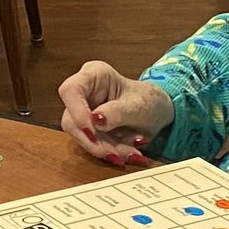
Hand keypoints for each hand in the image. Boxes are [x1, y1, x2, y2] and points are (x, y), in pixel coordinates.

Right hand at [57, 60, 174, 165]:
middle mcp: (84, 93)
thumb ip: (118, 112)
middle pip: (72, 120)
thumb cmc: (149, 100)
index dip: (76, 111)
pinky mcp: (89, 130)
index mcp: (94, 74)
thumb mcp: (139, 105)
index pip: (71, 90)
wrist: (157, 114)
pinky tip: (127, 153)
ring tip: (130, 154)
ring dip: (105, 149)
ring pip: (81, 137)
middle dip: (96, 141)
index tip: (92, 131)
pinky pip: (92, 145)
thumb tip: (95, 120)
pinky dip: (110, 152)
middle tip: (117, 153)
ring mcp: (84, 112)